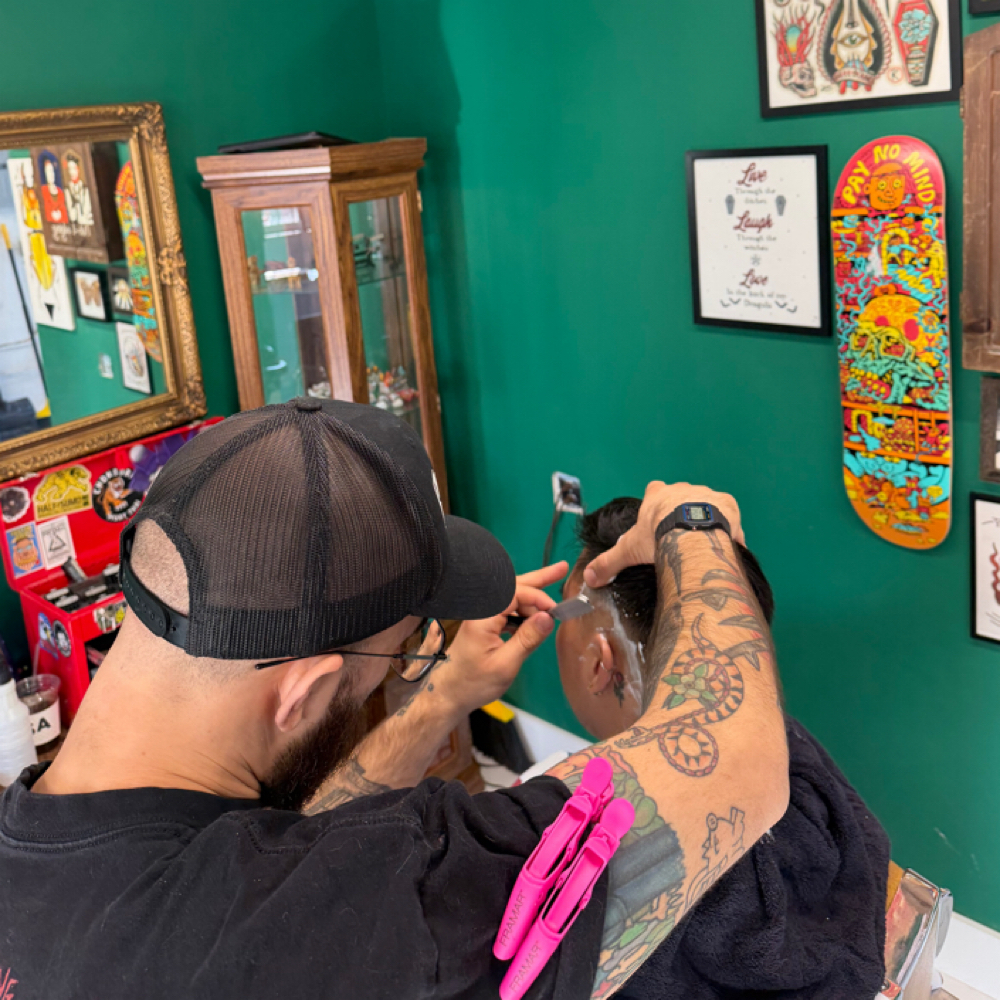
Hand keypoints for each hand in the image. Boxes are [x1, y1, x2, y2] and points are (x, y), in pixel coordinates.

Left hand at [434, 561, 567, 714]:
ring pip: (510, 597)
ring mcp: (481, 616)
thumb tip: (549, 617)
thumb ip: (527, 639)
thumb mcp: (506, 664)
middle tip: (562, 568)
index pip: (514, 593)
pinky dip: (524, 610)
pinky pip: (506, 609)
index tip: (555, 611)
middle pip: (512, 587)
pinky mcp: (484, 623)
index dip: (537, 598)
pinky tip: (537, 615)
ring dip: (533, 595)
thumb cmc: (475, 683)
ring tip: (554, 590)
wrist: (449, 694)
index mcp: (482, 616)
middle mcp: (481, 610)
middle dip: (538, 579)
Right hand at [583, 481, 743, 587]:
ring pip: (705, 505)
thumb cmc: (658, 536)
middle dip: (681, 512)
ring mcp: (707, 494)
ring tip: (702, 544)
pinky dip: (727, 529)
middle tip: (680, 537)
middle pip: (681, 496)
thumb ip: (609, 563)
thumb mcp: (630, 551)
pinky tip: (723, 546)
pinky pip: (728, 517)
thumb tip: (588, 578)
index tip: (657, 520)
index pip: (654, 490)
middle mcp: (682, 488)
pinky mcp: (728, 504)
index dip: (655, 504)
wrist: (694, 532)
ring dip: (705, 520)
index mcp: (658, 495)